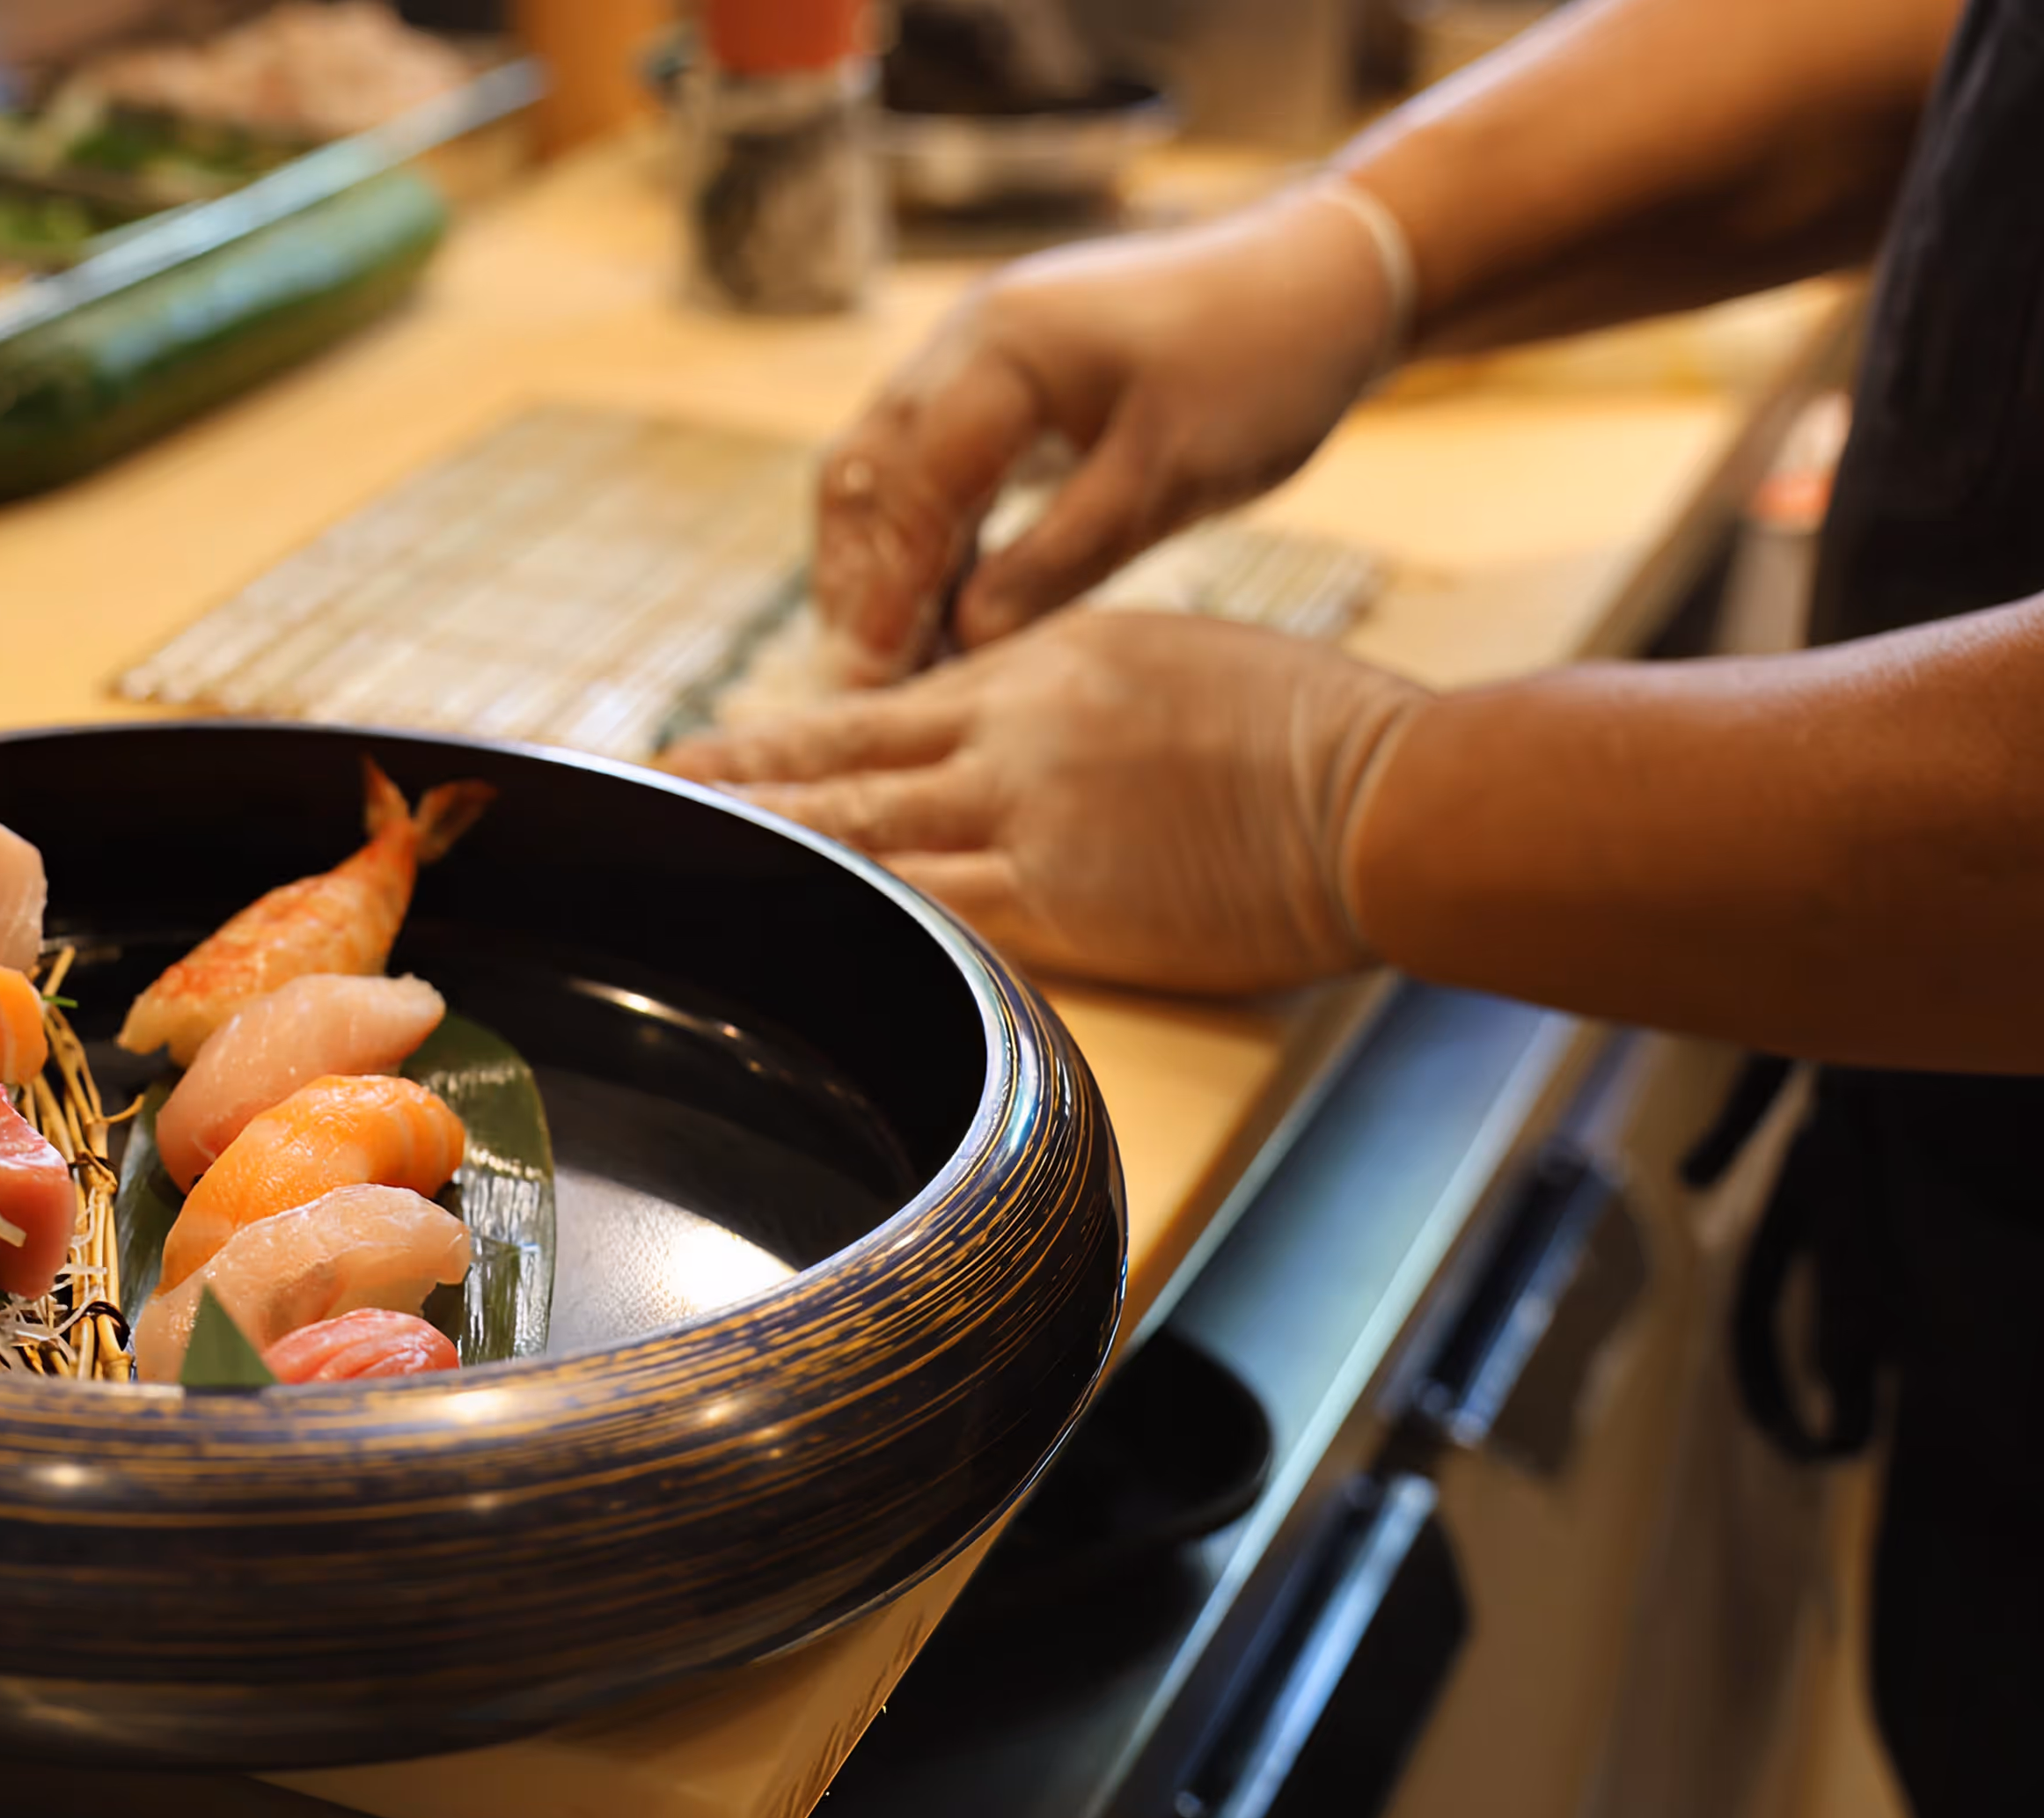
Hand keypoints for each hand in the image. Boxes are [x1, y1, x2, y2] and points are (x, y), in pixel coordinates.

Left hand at [658, 613, 1429, 995]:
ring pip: (867, 834)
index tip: (737, 737)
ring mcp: (1029, 818)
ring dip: (778, 847)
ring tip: (696, 855)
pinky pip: (935, 915)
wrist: (1380, 789)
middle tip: (664, 779)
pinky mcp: (1062, 904)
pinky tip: (802, 931)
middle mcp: (1014, 731)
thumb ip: (1083, 689)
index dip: (803, 725)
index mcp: (1045, 662)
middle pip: (845, 759)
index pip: (889, 698)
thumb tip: (1030, 721)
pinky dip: (862, 918)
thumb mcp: (1175, 660)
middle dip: (747, 775)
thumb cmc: (1312, 726)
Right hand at [816, 188, 1397, 684]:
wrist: (1322, 279)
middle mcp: (966, 341)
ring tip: (889, 668)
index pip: (909, 487)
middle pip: (863, 475)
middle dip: (853, 583)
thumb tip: (964, 640)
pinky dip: (926, 541)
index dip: (883, 592)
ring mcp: (977, 355)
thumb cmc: (1262, 370)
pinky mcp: (1002, 382)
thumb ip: (1062, 558)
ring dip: (878, 566)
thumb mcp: (1170, 477)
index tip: (867, 685)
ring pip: (885, 472)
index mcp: (1002, 350)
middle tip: (858, 691)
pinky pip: (932, 466)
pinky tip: (943, 614)